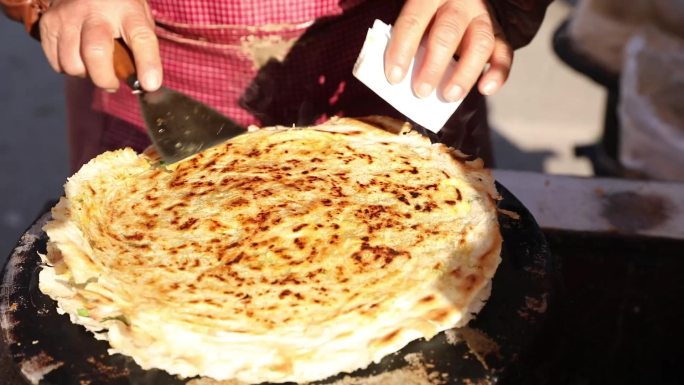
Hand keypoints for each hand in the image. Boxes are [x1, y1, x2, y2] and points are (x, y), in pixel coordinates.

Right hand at [39, 0, 161, 90]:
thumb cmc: (117, 8)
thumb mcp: (138, 18)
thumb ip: (143, 48)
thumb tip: (146, 83)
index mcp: (127, 10)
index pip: (141, 38)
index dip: (147, 64)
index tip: (150, 85)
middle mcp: (95, 10)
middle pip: (95, 53)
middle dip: (104, 78)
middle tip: (112, 83)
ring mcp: (68, 16)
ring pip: (72, 63)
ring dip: (85, 74)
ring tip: (94, 65)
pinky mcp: (48, 23)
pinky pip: (57, 62)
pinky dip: (69, 68)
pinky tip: (78, 57)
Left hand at [385, 0, 512, 101]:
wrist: (461, 1)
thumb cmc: (430, 16)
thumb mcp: (417, 18)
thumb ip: (410, 40)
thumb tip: (400, 77)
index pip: (413, 21)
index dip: (402, 50)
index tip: (394, 77)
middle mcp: (460, 2)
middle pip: (448, 33)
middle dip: (433, 66)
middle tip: (421, 92)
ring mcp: (482, 16)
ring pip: (480, 43)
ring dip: (464, 73)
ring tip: (449, 96)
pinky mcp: (499, 33)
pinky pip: (504, 52)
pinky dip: (498, 73)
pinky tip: (485, 89)